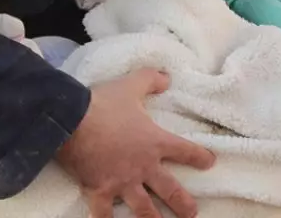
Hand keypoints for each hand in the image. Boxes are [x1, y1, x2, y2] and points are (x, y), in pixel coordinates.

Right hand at [56, 69, 215, 217]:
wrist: (71, 120)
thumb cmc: (103, 103)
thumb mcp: (131, 85)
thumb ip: (151, 79)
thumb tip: (167, 77)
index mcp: (154, 142)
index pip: (185, 151)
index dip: (199, 157)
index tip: (209, 162)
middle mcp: (143, 167)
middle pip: (170, 190)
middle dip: (183, 204)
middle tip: (192, 213)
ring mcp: (122, 182)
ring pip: (144, 209)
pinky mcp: (99, 191)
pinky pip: (104, 214)